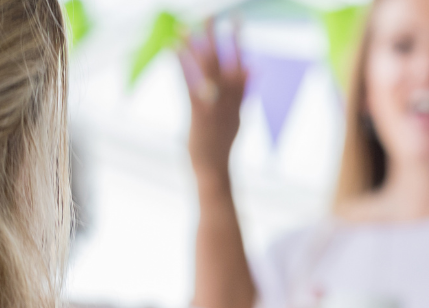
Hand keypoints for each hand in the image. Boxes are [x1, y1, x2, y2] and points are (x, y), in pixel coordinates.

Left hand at [179, 21, 246, 186]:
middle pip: (226, 62)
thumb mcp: (237, 118)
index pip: (241, 65)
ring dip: (197, 45)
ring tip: (187, 25)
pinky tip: (174, 47)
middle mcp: (229, 101)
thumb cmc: (221, 145)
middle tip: (213, 12)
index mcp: (238, 102)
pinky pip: (189, 82)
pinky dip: (181, 64)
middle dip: (220, 36)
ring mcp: (215, 106)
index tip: (237, 20)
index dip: (239, 42)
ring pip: (208, 70)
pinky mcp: (200, 113)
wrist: (214, 170)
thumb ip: (244, 93)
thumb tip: (255, 69)